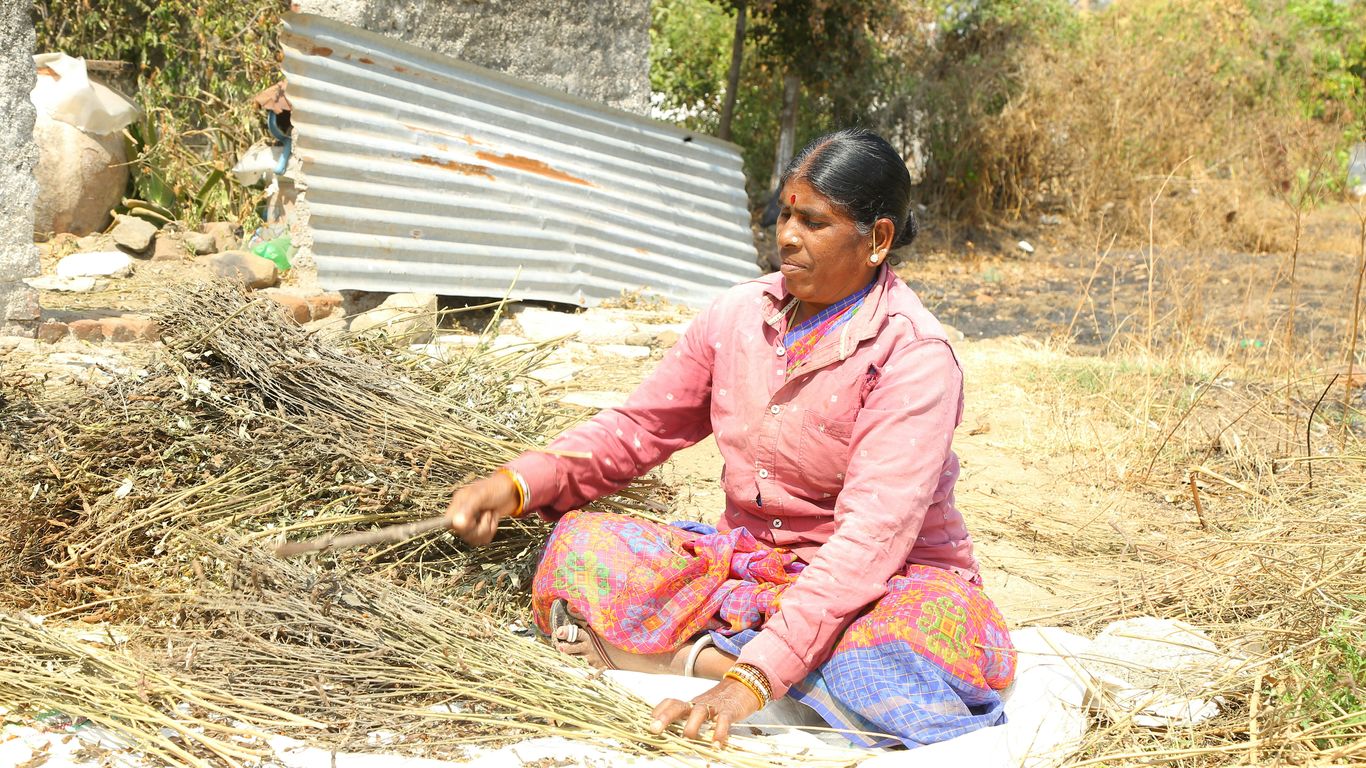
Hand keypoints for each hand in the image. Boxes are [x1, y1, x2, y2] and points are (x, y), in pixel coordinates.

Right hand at [445, 472, 519, 545]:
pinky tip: (493, 519)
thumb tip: (457, 524)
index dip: (460, 526)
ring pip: (473, 538)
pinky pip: (482, 540)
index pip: (449, 522)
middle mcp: (463, 514)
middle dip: (480, 526)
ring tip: (491, 514)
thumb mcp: (482, 495)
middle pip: (463, 533)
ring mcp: (471, 522)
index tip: (472, 521)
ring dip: (487, 528)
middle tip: (486, 513)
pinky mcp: (480, 529)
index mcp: (458, 503)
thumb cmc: (497, 488)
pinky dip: (491, 531)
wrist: (512, 492)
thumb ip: (468, 508)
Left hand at [648, 677, 762, 745]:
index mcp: (691, 703)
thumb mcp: (703, 706)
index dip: (659, 711)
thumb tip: (674, 733)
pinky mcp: (729, 711)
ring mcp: (714, 706)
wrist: (745, 685)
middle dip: (665, 717)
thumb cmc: (721, 701)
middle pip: (679, 706)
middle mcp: (699, 703)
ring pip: (700, 711)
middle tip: (655, 729)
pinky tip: (716, 744)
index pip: (672, 702)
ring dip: (692, 725)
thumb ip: (691, 717)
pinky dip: (720, 732)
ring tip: (688, 737)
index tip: (650, 721)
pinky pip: (724, 721)